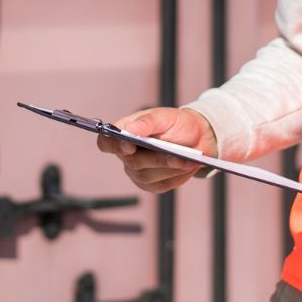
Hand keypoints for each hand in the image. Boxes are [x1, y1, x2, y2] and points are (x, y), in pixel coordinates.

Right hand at [95, 106, 216, 193]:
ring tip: (186, 162)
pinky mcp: (152, 185)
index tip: (129, 145)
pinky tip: (186, 167)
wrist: (196, 137)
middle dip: (156, 159)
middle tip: (176, 157)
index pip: (106, 142)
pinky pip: (161, 185)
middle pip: (132, 162)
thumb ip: (148, 121)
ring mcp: (137, 172)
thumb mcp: (166, 116)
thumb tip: (131, 128)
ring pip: (147, 177)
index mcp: (124, 132)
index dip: (113, 146)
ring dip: (168, 169)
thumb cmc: (176, 124)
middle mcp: (126, 154)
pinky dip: (175, 177)